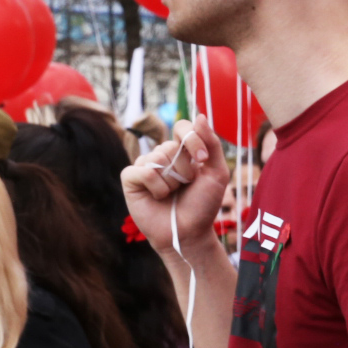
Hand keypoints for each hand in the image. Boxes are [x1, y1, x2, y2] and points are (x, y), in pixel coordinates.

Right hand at [121, 113, 229, 259]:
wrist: (189, 232)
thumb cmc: (203, 205)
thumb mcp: (216, 173)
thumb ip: (211, 144)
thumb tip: (200, 116)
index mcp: (183, 151)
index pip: (182, 128)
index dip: (192, 139)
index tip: (202, 160)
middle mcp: (162, 156)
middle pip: (170, 146)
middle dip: (184, 170)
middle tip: (186, 186)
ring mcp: (145, 166)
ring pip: (157, 158)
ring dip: (171, 181)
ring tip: (171, 193)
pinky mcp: (130, 179)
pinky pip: (143, 171)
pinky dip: (156, 186)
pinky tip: (158, 197)